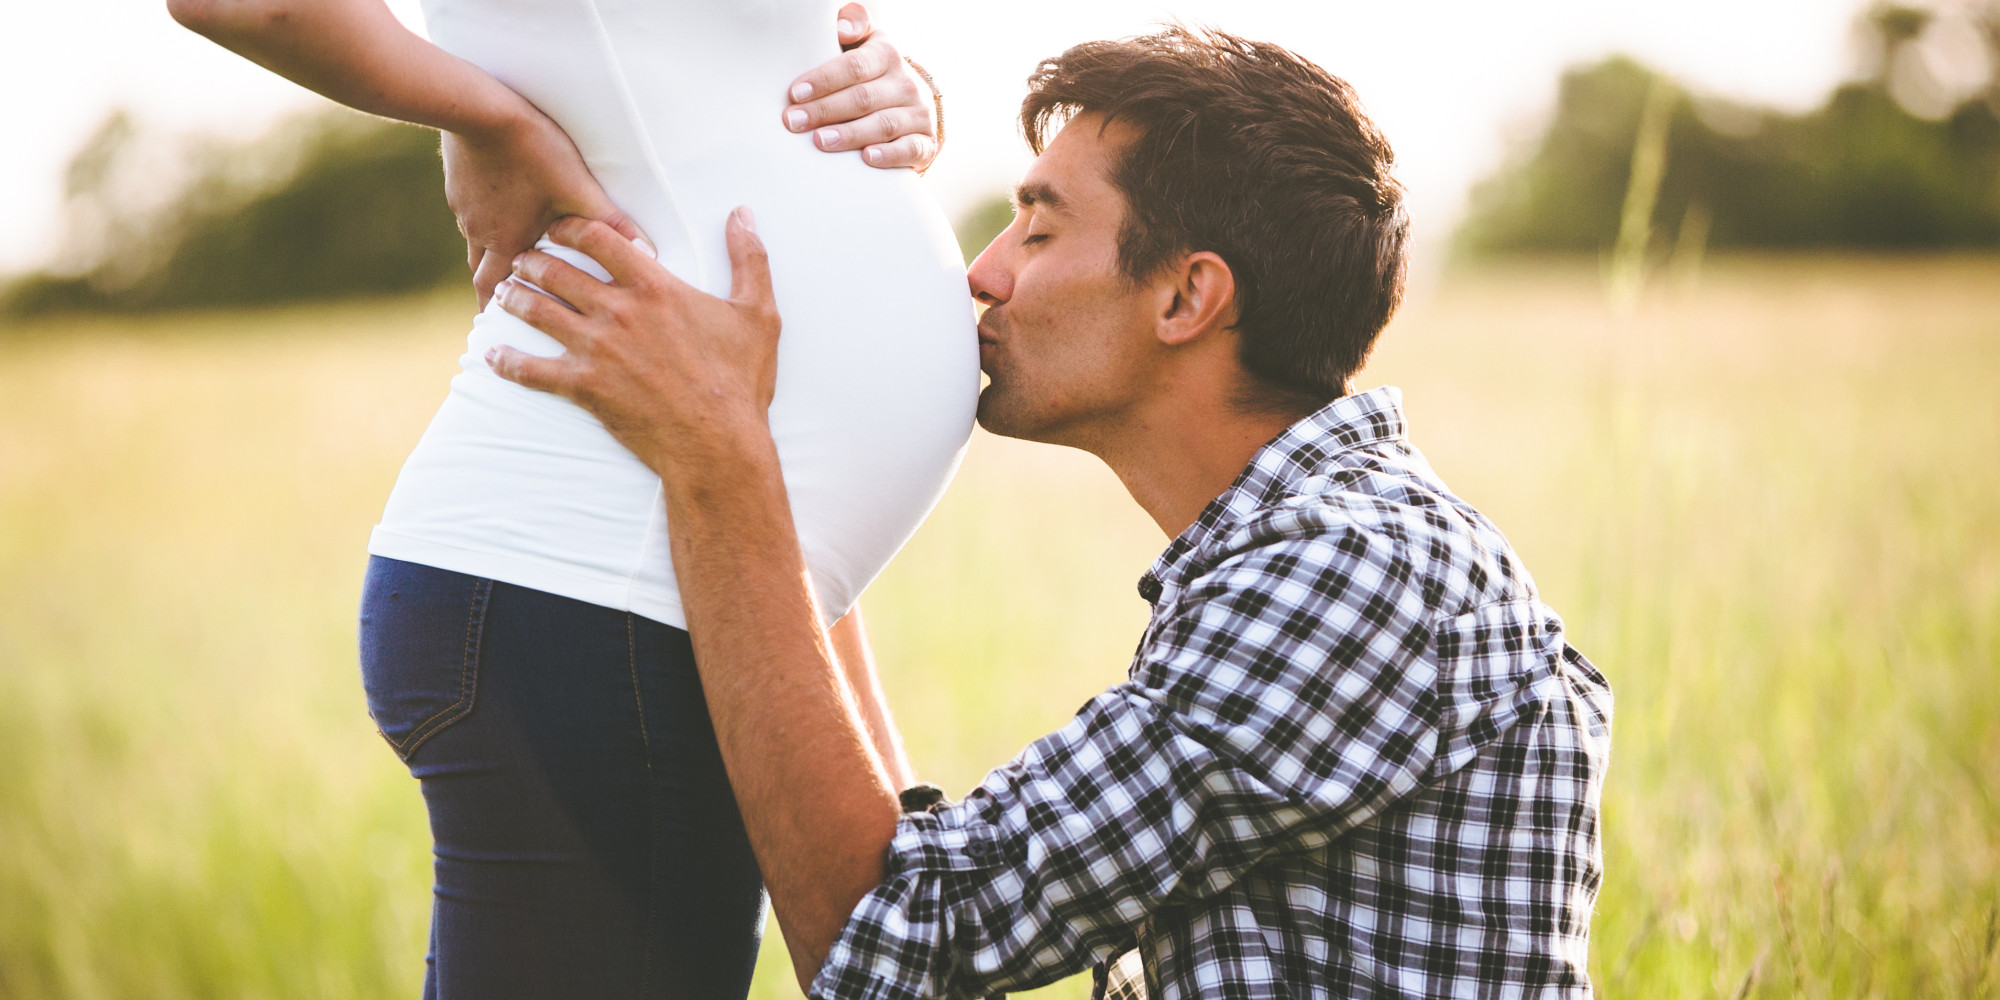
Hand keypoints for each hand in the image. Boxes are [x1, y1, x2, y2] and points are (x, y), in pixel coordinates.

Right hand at [442, 107, 648, 309]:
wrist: (479, 107)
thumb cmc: (532, 149)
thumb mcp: (578, 187)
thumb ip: (610, 223)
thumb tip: (646, 252)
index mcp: (507, 242)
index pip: (499, 292)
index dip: (501, 315)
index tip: (503, 334)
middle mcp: (481, 233)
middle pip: (481, 276)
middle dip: (492, 296)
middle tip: (499, 312)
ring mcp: (465, 210)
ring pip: (474, 246)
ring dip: (488, 259)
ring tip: (503, 266)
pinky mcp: (457, 186)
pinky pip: (469, 215)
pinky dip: (483, 224)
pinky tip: (495, 214)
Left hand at [483, 212, 779, 474]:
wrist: (718, 444)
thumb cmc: (740, 381)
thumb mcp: (758, 314)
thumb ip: (750, 259)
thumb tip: (744, 214)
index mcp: (654, 286)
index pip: (597, 238)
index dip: (569, 227)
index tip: (556, 229)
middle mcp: (618, 311)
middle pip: (556, 270)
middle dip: (532, 260)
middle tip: (521, 260)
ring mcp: (597, 350)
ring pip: (537, 311)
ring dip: (513, 299)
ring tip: (503, 295)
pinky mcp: (583, 387)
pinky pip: (531, 370)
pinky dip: (507, 362)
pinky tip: (492, 357)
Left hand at [782, 3, 939, 170]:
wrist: (914, 104)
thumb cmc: (873, 73)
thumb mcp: (865, 42)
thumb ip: (853, 24)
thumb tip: (842, 28)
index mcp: (887, 54)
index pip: (854, 66)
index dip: (824, 80)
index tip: (795, 93)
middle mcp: (906, 83)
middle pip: (863, 98)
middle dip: (826, 110)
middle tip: (794, 122)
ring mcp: (919, 114)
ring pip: (884, 125)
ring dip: (851, 134)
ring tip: (820, 141)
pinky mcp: (926, 142)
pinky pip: (910, 149)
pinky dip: (889, 155)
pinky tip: (866, 158)